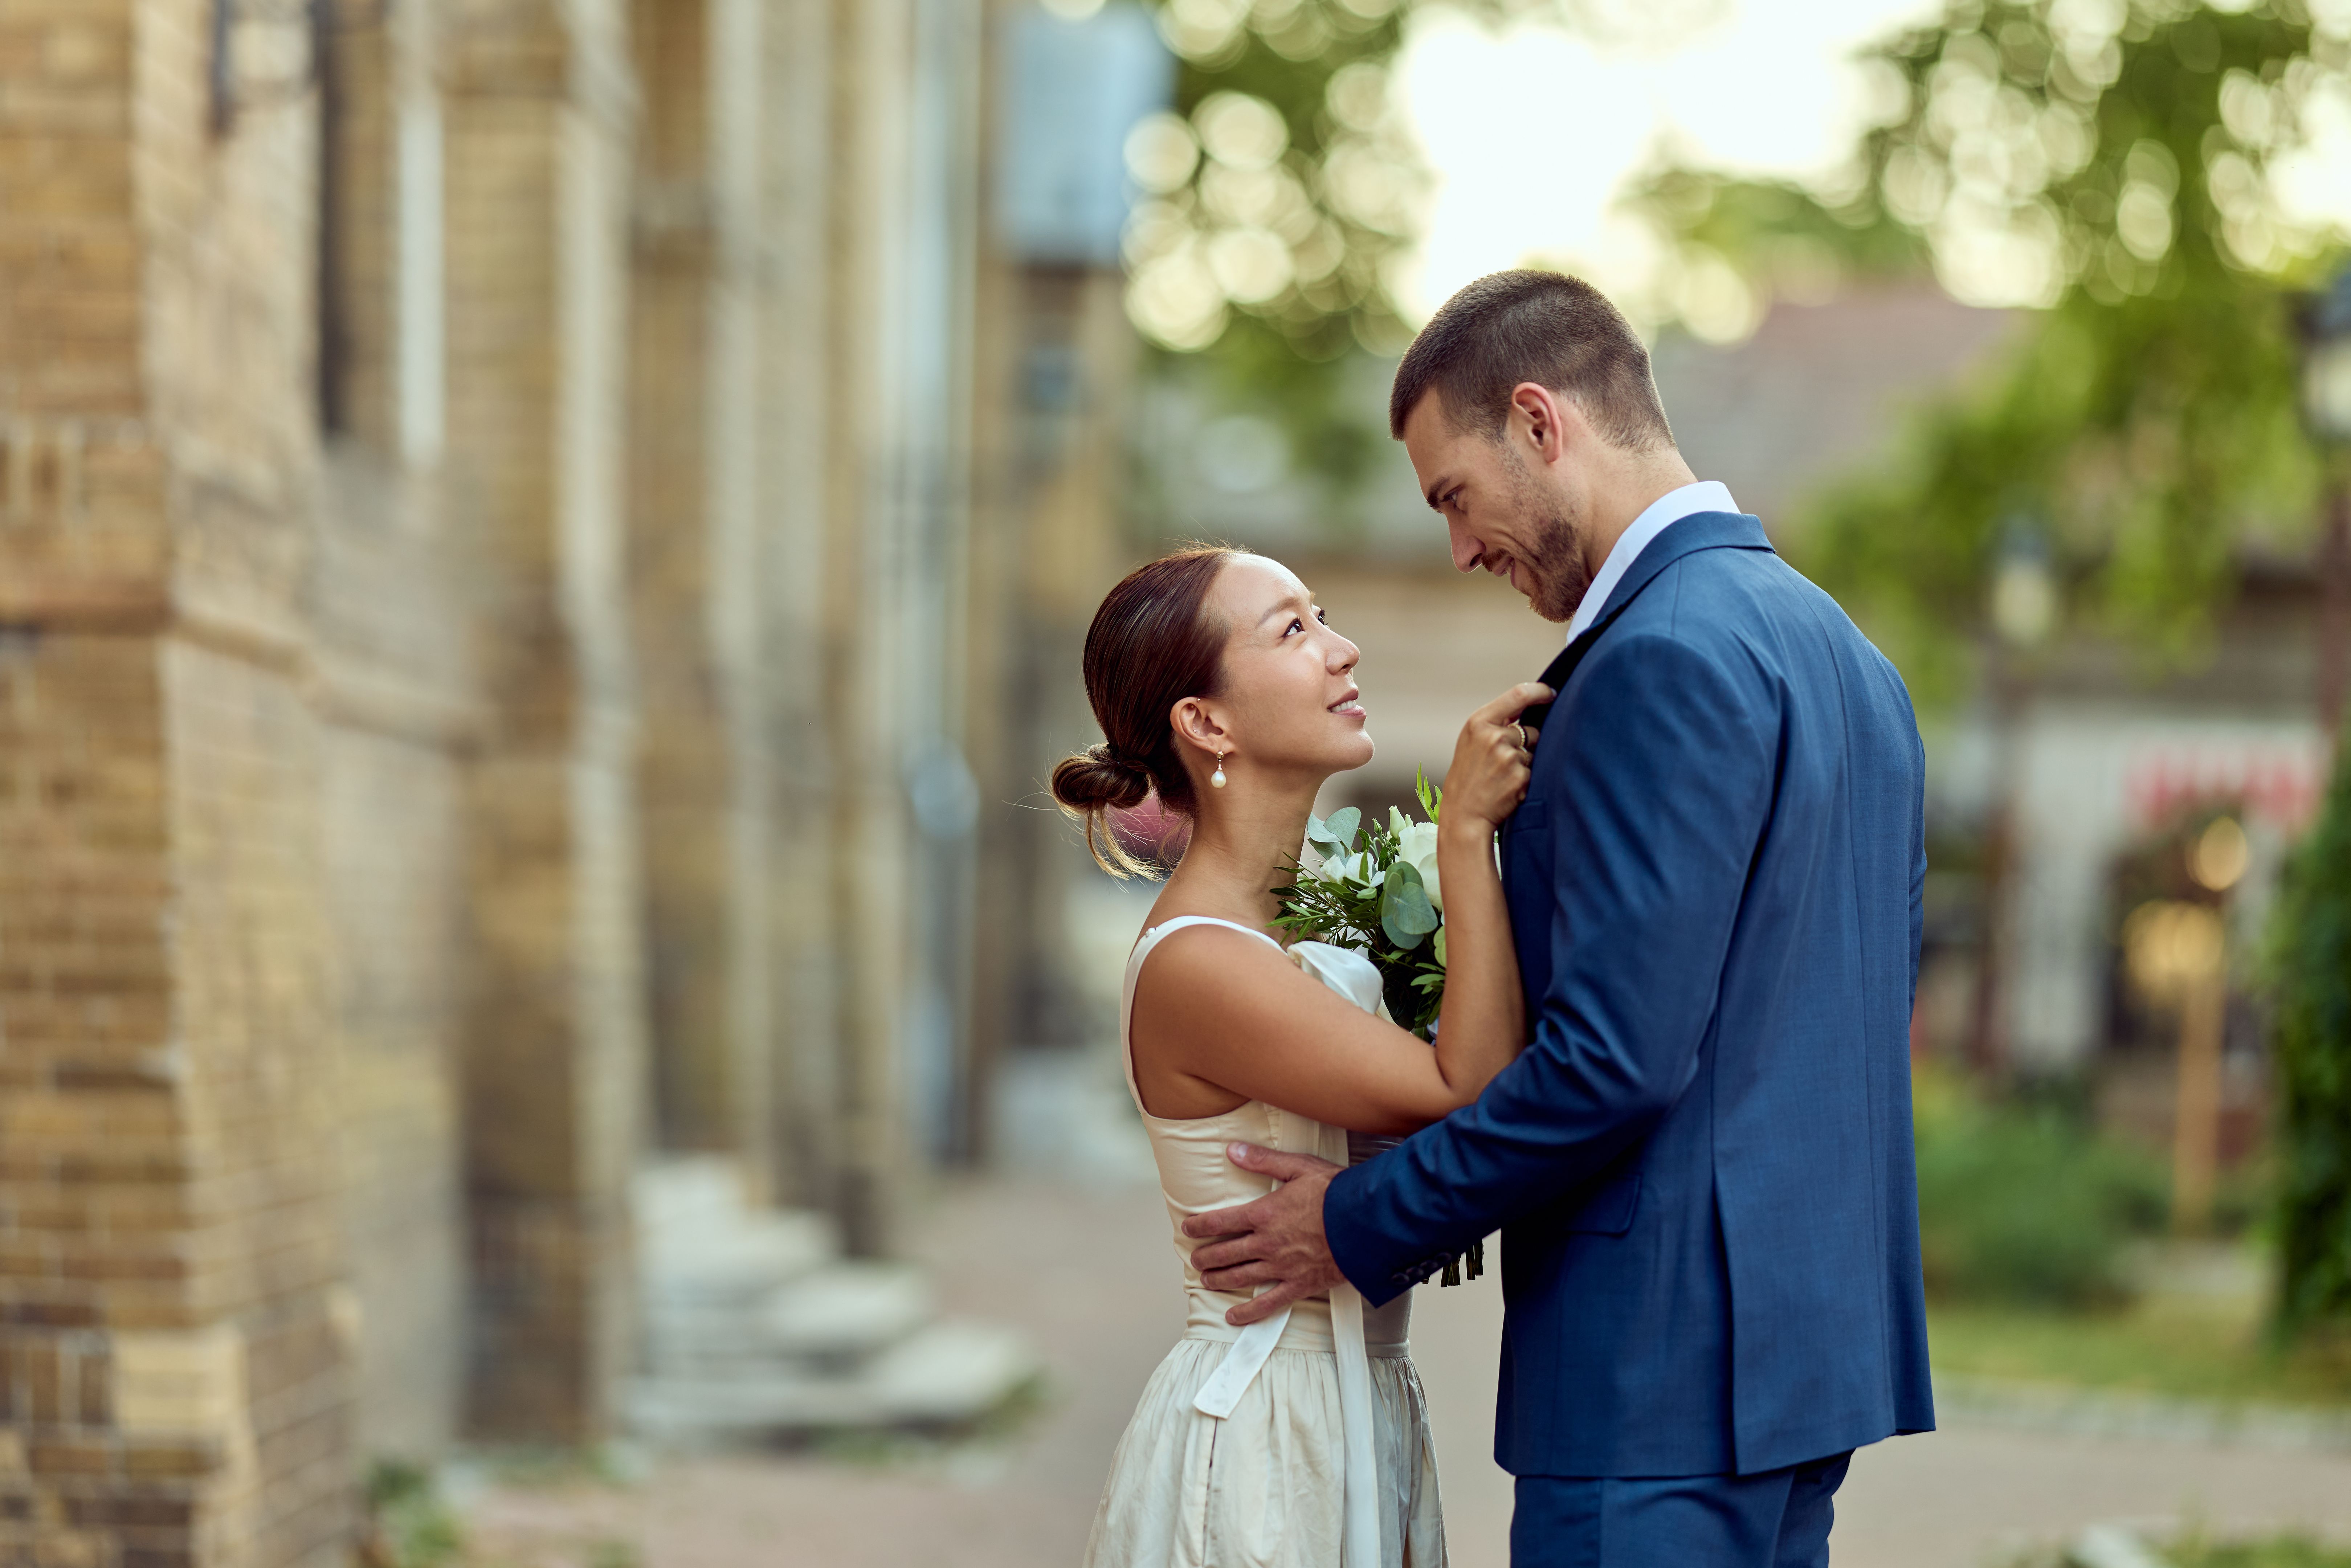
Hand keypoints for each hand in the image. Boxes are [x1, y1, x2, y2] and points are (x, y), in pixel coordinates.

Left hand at [1178, 1144, 1346, 1326]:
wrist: (1367, 1223)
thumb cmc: (1337, 1193)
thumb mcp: (1299, 1167)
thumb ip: (1263, 1160)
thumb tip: (1233, 1150)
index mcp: (1264, 1213)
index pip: (1221, 1221)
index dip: (1200, 1225)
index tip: (1188, 1227)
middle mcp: (1267, 1243)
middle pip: (1225, 1252)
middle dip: (1206, 1256)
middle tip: (1195, 1258)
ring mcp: (1282, 1267)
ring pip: (1240, 1277)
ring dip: (1219, 1279)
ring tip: (1207, 1280)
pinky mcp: (1299, 1285)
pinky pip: (1268, 1303)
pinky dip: (1248, 1312)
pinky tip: (1233, 1316)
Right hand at [1441, 681, 1553, 833]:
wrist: (1463, 815)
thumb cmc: (1467, 777)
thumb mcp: (1471, 741)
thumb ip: (1495, 723)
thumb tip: (1526, 707)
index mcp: (1479, 722)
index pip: (1519, 694)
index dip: (1540, 692)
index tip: (1551, 693)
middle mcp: (1494, 736)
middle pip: (1530, 729)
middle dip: (1526, 744)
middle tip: (1502, 762)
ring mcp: (1508, 757)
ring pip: (1534, 752)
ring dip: (1525, 763)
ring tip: (1501, 777)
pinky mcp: (1521, 777)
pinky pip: (1534, 771)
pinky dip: (1525, 779)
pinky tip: (1507, 788)